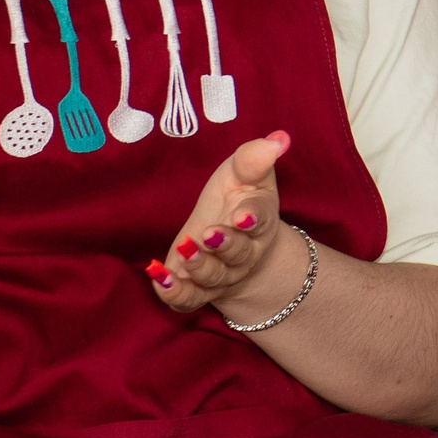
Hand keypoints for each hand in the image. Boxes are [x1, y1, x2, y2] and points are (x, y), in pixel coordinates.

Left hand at [146, 131, 299, 320]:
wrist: (232, 241)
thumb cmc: (237, 199)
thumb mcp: (244, 173)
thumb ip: (254, 158)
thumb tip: (279, 138)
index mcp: (259, 221)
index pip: (260, 219)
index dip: (252, 219)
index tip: (242, 216)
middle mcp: (244, 253)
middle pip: (238, 254)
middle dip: (225, 245)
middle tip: (209, 233)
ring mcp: (221, 275)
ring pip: (214, 277)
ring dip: (200, 266)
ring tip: (185, 249)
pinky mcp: (196, 290)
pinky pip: (187, 299)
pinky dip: (174, 292)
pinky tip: (159, 275)